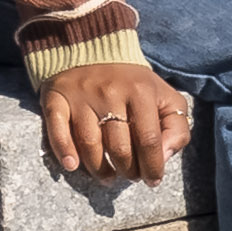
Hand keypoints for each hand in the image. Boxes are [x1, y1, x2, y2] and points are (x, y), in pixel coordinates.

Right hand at [37, 62, 191, 188]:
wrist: (91, 50)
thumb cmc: (133, 84)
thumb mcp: (164, 97)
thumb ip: (176, 126)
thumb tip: (165, 157)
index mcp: (141, 92)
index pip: (149, 139)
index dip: (152, 165)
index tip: (153, 180)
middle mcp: (110, 94)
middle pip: (119, 147)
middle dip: (127, 170)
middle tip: (130, 176)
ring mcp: (81, 97)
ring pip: (90, 144)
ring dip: (99, 169)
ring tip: (108, 177)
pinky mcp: (56, 100)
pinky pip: (57, 131)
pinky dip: (65, 152)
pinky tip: (73, 166)